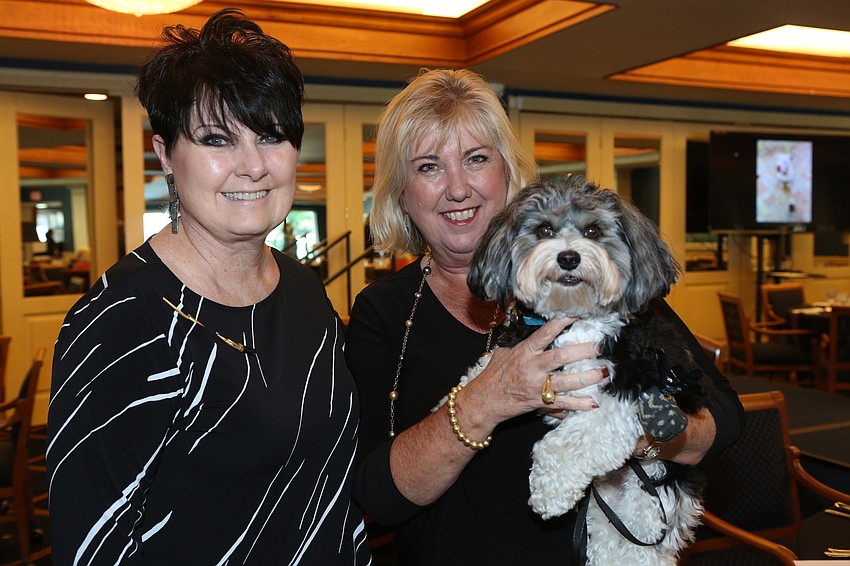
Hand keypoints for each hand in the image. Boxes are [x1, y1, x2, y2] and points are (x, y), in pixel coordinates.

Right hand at [458, 318, 606, 427]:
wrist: (484, 400)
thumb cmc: (494, 375)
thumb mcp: (504, 352)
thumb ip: (521, 340)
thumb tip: (530, 324)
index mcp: (525, 352)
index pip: (545, 334)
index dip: (561, 323)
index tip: (576, 314)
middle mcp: (533, 368)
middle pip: (562, 357)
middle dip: (583, 351)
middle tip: (600, 346)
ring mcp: (538, 386)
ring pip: (568, 382)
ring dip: (588, 377)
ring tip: (605, 372)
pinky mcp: (540, 403)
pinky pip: (563, 404)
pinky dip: (579, 405)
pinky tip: (593, 403)